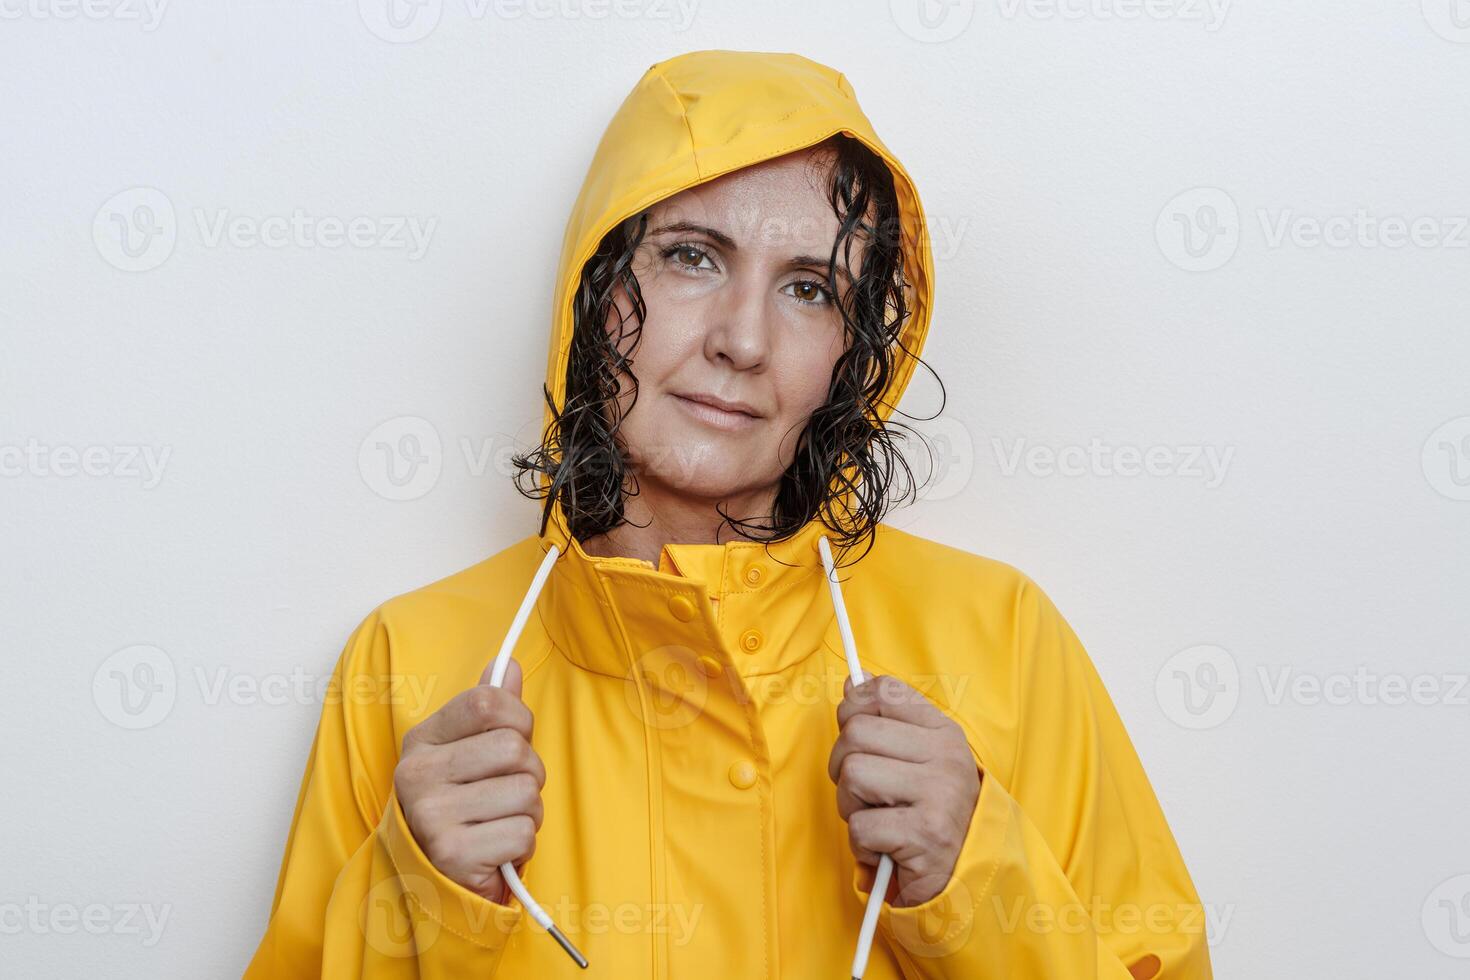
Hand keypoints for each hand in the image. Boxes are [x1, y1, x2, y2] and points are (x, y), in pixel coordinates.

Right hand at [393, 658, 544, 904]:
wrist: (438, 879)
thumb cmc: (463, 805)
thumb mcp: (468, 752)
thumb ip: (489, 709)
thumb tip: (509, 666)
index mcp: (422, 740)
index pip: (486, 700)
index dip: (519, 718)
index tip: (517, 737)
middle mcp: (417, 774)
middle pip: (513, 747)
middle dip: (529, 771)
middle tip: (508, 791)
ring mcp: (431, 815)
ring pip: (525, 791)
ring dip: (529, 811)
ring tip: (502, 821)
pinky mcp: (452, 854)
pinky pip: (523, 832)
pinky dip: (523, 844)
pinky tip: (498, 849)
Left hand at [829, 673, 981, 906]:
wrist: (967, 874)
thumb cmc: (933, 811)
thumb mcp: (921, 758)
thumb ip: (888, 720)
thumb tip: (853, 681)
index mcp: (944, 732)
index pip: (884, 692)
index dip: (854, 708)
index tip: (857, 735)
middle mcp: (946, 757)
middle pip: (855, 733)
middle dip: (844, 766)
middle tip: (865, 792)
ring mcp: (938, 793)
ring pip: (852, 774)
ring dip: (851, 806)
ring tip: (877, 819)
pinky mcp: (925, 834)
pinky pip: (860, 825)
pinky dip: (862, 844)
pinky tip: (886, 848)